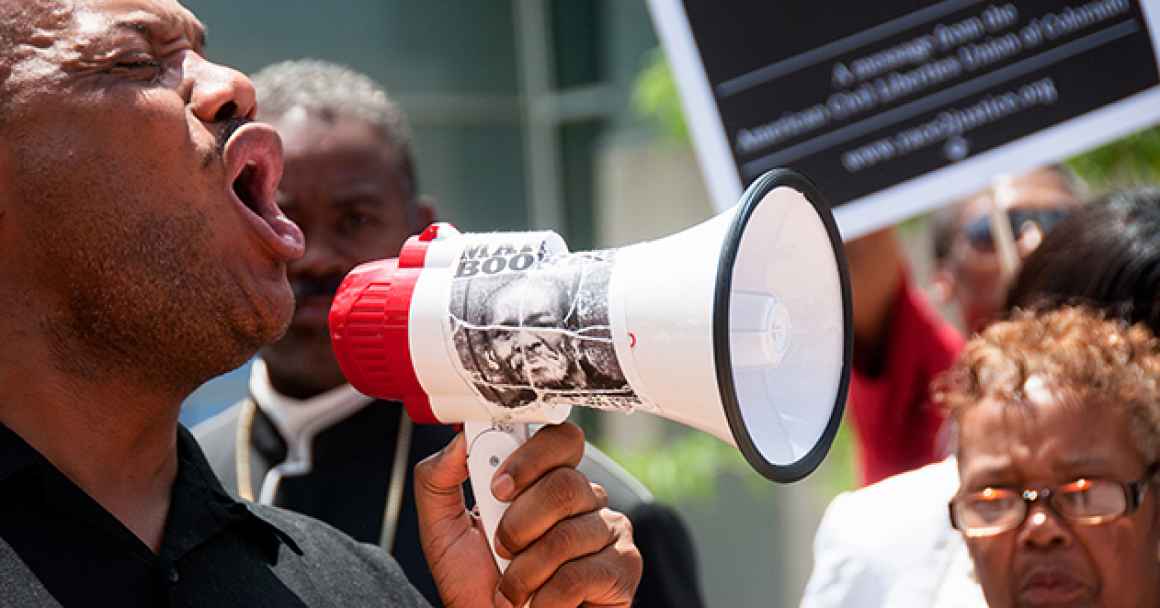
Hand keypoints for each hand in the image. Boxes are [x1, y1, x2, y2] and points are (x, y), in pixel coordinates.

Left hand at [415, 423, 641, 607]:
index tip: (497, 487)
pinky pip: (581, 575)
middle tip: (502, 548)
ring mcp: (609, 532)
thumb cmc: (478, 586)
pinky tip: (540, 604)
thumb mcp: (443, 532)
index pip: (560, 440)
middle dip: (520, 524)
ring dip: (525, 573)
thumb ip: (439, 481)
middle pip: (566, 485)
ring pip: (569, 535)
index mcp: (548, 480)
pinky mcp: (622, 570)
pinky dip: (546, 599)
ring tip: (514, 589)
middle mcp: (585, 499)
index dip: (530, 458)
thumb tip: (457, 441)